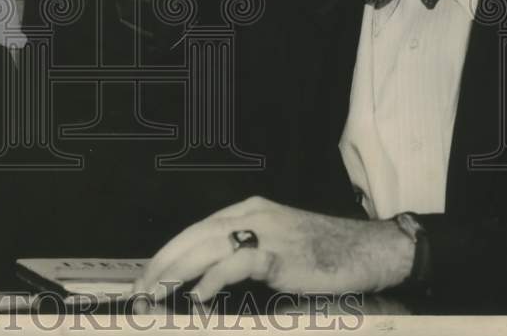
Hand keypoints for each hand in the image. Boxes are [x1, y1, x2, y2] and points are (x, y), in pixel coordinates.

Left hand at [133, 196, 413, 303]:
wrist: (367, 250)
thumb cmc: (324, 253)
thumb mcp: (277, 247)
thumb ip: (244, 256)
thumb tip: (206, 280)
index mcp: (248, 211)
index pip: (194, 230)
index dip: (167, 253)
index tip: (146, 276)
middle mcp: (252, 215)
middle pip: (193, 236)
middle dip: (161, 264)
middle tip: (138, 290)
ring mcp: (266, 232)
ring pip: (207, 246)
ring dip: (176, 272)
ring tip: (155, 294)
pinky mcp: (280, 254)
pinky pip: (238, 263)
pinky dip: (213, 278)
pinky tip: (198, 296)